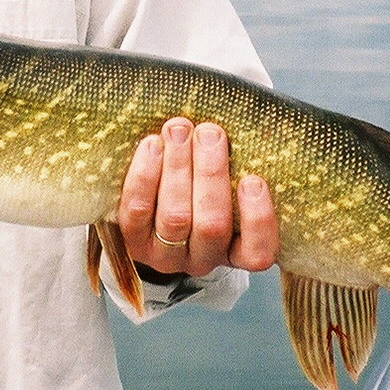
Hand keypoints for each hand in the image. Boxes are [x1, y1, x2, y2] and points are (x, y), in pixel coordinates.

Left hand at [117, 118, 278, 277]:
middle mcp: (202, 259)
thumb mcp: (226, 181)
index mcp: (236, 251)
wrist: (148, 200)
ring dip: (178, 168)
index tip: (254, 180)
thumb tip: (233, 130)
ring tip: (179, 130)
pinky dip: (145, 175)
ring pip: (174, 217)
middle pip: (210, 226)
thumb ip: (235, 166)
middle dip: (210, 174)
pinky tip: (153, 144)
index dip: (258, 220)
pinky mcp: (132, 241)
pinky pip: (137, 210)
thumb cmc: (200, 184)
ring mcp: (165, 255)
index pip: (257, 253)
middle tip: (210, 133)